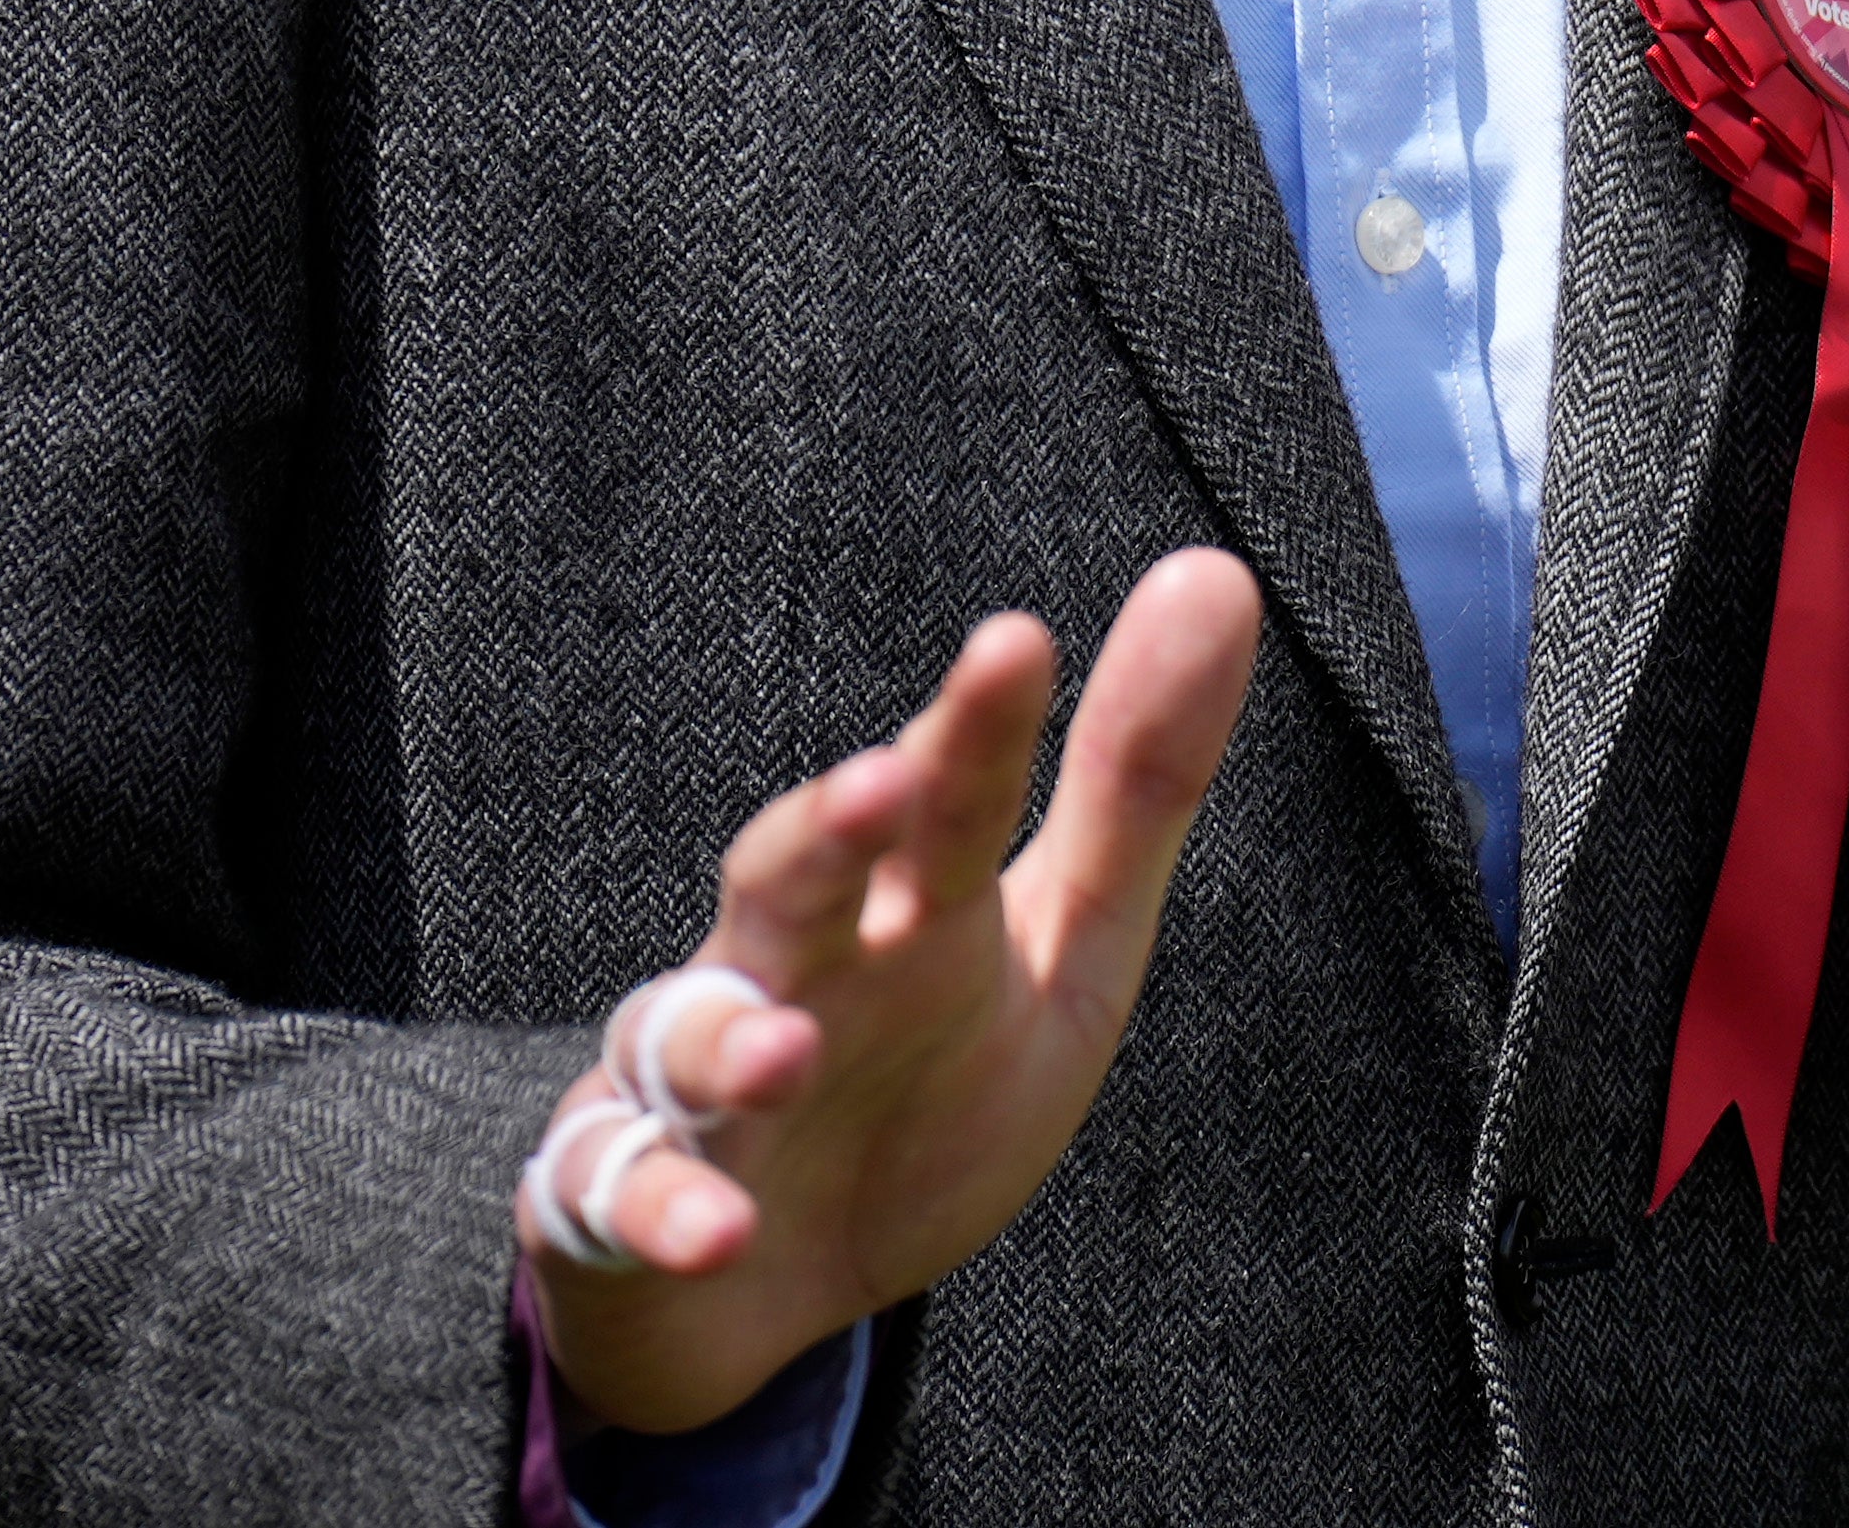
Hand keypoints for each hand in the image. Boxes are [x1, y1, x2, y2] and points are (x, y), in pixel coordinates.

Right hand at [516, 550, 1262, 1434]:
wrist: (779, 1274)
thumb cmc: (931, 1079)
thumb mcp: (1066, 948)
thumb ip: (1135, 786)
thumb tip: (1218, 573)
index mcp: (905, 902)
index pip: (941, 798)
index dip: (976, 729)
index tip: (1019, 645)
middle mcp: (790, 964)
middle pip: (791, 877)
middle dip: (827, 834)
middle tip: (881, 786)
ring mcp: (699, 1078)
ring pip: (686, 1034)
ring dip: (728, 1043)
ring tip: (786, 1054)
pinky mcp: (634, 1193)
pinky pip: (630, 1199)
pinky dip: (664, 1211)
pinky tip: (716, 1227)